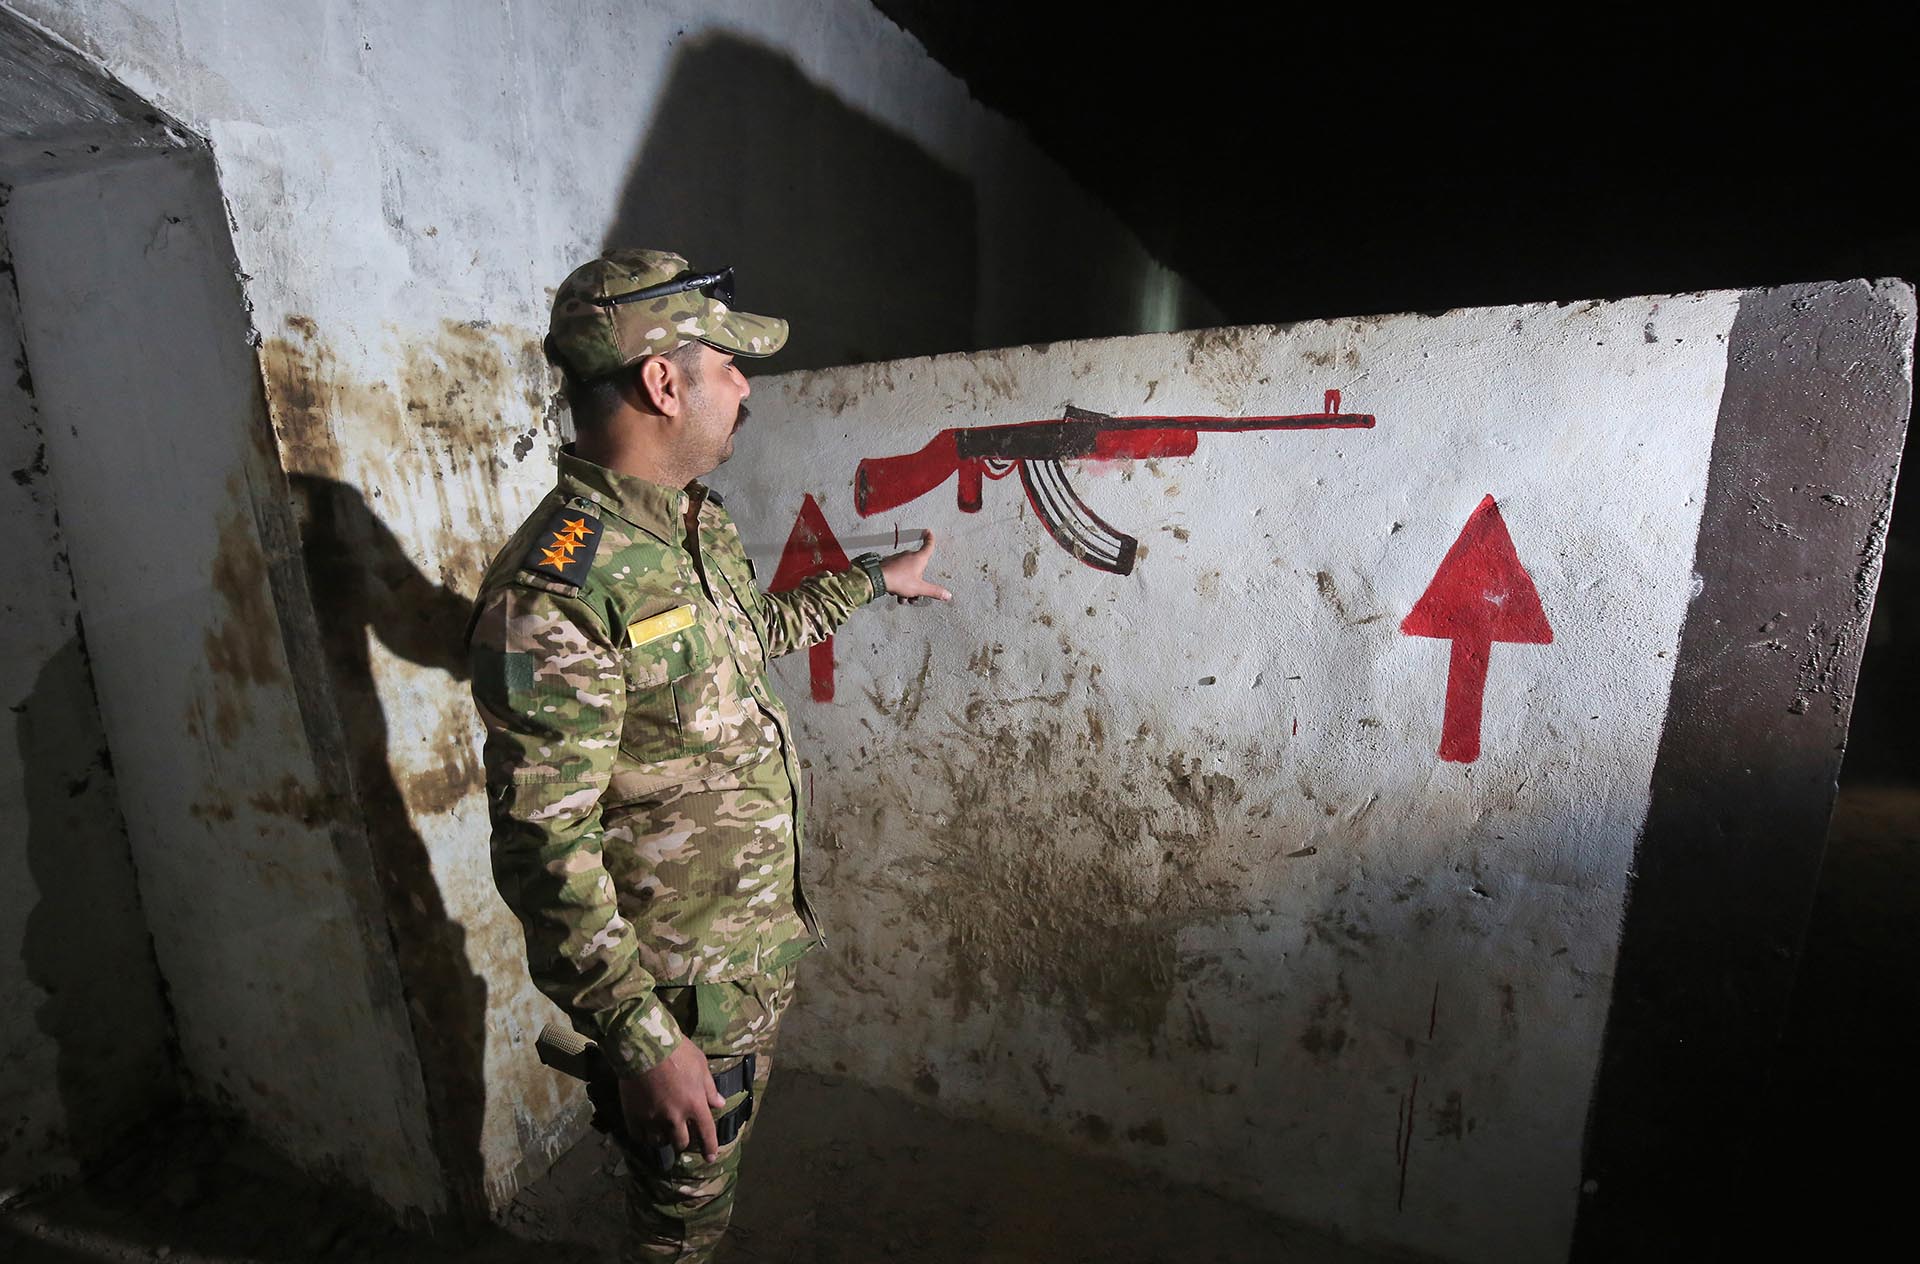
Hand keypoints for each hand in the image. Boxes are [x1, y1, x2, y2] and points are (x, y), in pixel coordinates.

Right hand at [618, 1039, 727, 1161]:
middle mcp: (675, 1117)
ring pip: (659, 1142)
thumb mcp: (700, 1065)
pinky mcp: (633, 1116)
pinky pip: (639, 1137)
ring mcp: (653, 1118)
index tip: (710, 1158)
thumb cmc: (677, 1051)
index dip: (710, 1148)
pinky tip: (645, 1132)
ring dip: (663, 1140)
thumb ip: (709, 1088)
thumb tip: (719, 1103)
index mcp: (695, 1104)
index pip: (706, 1133)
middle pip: (681, 1142)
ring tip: (662, 1135)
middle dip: (683, 1142)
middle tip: (682, 1138)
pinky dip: (644, 1136)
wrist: (644, 1045)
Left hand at [880, 529, 953, 603]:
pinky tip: (895, 593)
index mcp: (919, 558)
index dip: (930, 539)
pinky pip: (898, 573)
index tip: (929, 532)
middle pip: (918, 567)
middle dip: (918, 581)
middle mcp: (908, 556)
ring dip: (907, 586)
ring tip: (903, 597)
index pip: (928, 546)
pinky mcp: (889, 564)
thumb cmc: (899, 580)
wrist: (877, 579)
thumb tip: (948, 595)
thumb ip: (934, 592)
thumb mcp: (919, 588)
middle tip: (915, 594)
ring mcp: (898, 559)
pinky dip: (899, 583)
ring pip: (907, 572)